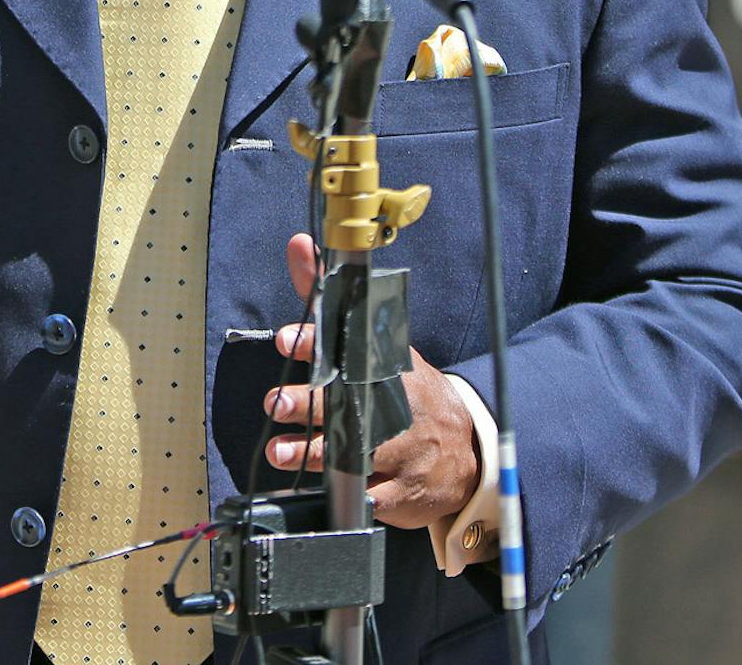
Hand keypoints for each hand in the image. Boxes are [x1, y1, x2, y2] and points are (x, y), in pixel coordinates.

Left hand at [261, 234, 480, 530]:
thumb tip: (299, 244)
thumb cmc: (410, 391)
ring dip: (312, 454)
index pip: (350, 349)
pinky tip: (311, 491)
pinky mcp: (399, 493)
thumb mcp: (378, 339)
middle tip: (276, 402)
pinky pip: (368, 496)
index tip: (287, 339)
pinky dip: (342, 494)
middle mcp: (393, 408)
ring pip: (353, 453)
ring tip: (280, 452)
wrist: (465, 453)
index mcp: (387, 367)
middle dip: (310, 404)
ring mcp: (399, 453)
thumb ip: (330, 296)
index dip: (317, 343)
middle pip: (348, 403)